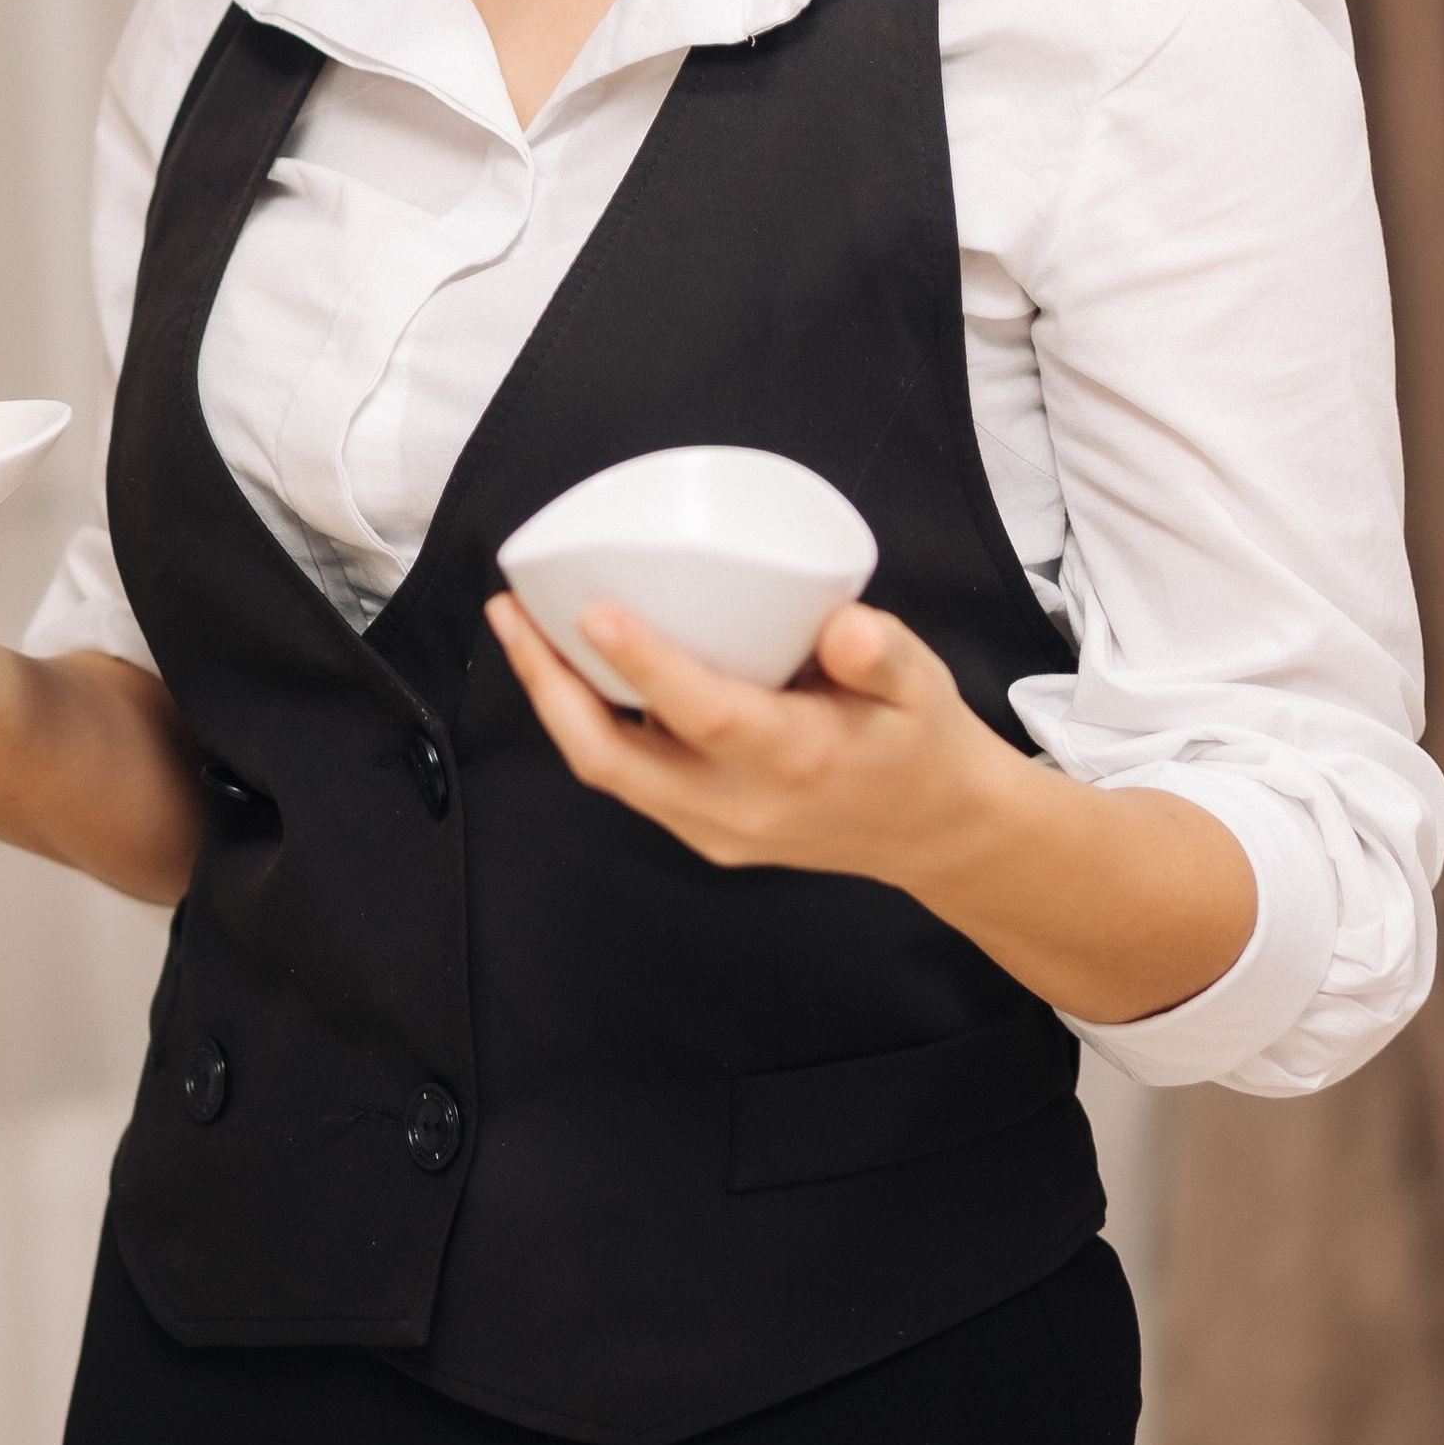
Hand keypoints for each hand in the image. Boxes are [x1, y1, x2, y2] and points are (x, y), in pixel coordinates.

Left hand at [485, 589, 1006, 882]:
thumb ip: (883, 654)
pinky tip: (568, 671)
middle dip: (549, 687)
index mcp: (797, 760)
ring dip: (555, 703)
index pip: (707, 714)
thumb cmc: (919, 743)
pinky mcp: (699, 831)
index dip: (645, 664)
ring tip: (519, 628)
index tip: (594, 610)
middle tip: (509, 612)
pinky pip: (624, 778)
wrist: (933, 834)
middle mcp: (741, 805)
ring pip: (607, 771)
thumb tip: (845, 626)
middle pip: (614, 760)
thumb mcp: (923, 687)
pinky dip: (584, 725)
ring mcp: (712, 828)